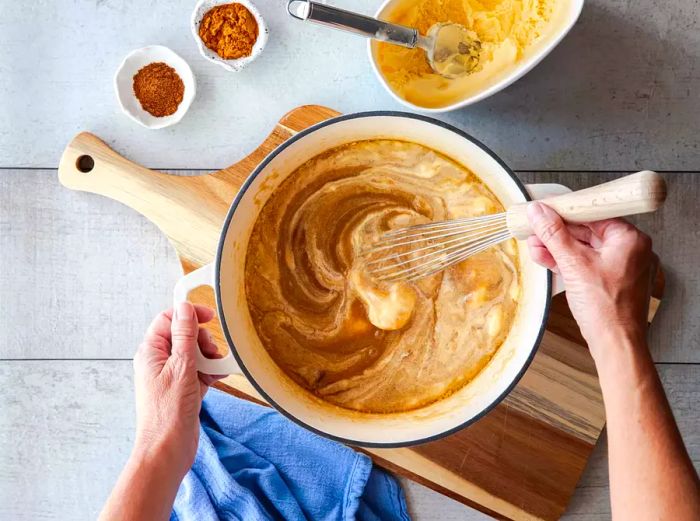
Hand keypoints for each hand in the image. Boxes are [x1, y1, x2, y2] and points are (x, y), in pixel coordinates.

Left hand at [132, 302, 221, 475]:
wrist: (168, 449)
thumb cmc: (169, 411)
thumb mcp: (181, 366)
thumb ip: (185, 335)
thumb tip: (185, 307)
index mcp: (150, 352)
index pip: (168, 319)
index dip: (189, 315)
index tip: (210, 317)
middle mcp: (158, 361)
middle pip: (184, 335)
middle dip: (202, 340)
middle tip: (211, 352)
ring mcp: (171, 376)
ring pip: (194, 353)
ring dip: (209, 357)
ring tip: (215, 369)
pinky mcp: (183, 389)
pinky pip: (199, 371)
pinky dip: (210, 371)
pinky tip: (218, 377)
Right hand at [526, 202, 655, 358]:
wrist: (615, 344)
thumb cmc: (606, 309)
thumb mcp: (573, 264)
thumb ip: (554, 234)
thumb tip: (539, 212)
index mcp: (630, 239)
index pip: (594, 214)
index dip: (566, 211)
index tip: (545, 210)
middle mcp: (631, 250)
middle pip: (587, 231)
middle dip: (557, 232)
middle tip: (534, 230)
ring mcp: (622, 266)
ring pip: (585, 248)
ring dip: (558, 248)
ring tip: (535, 247)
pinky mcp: (612, 281)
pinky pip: (587, 263)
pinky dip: (567, 262)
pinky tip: (546, 259)